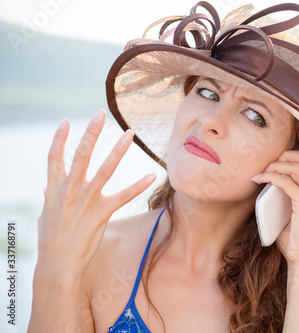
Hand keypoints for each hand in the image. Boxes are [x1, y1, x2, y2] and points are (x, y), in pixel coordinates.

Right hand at [37, 109, 155, 276]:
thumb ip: (50, 197)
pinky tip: (151, 176)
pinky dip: (138, 186)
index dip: (59, 138)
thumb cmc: (52, 239)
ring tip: (129, 134)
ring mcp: (86, 200)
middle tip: (101, 114)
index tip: (66, 121)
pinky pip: (123, 196)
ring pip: (105, 169)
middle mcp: (69, 190)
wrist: (57, 263)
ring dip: (118, 150)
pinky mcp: (101, 213)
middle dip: (92, 132)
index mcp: (54, 188)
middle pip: (81, 155)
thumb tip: (48, 187)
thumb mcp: (47, 214)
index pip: (54, 157)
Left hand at [251, 125, 298, 265]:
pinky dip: (272, 177)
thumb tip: (265, 180)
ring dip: (276, 165)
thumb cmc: (292, 237)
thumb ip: (282, 195)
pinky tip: (260, 179)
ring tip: (261, 172)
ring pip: (297, 167)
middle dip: (284, 154)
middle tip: (266, 163)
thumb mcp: (287, 210)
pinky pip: (288, 182)